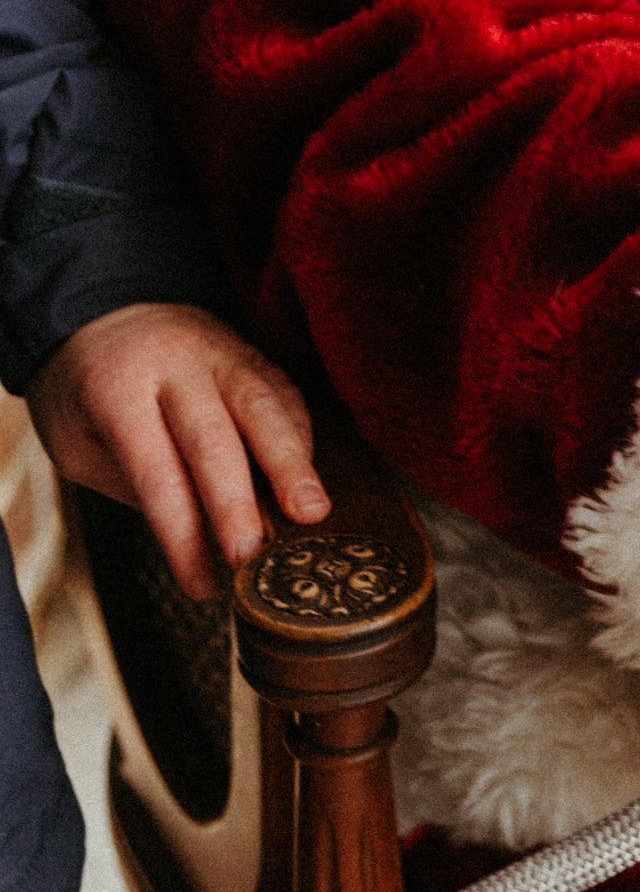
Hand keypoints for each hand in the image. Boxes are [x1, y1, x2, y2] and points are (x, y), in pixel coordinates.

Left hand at [26, 304, 327, 599]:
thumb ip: (131, 482)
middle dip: (235, 501)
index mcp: (117, 388)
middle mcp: (173, 365)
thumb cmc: (87, 389)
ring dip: (291, 464)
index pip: (155, 471)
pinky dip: (300, 439)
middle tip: (253, 556)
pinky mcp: (253, 353)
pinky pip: (284, 394)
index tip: (202, 584)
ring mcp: (220, 353)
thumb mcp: (75, 440)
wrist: (108, 307)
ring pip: (263, 407)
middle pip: (212, 438)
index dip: (182, 533)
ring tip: (312, 513)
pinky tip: (307, 480)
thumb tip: (197, 532)